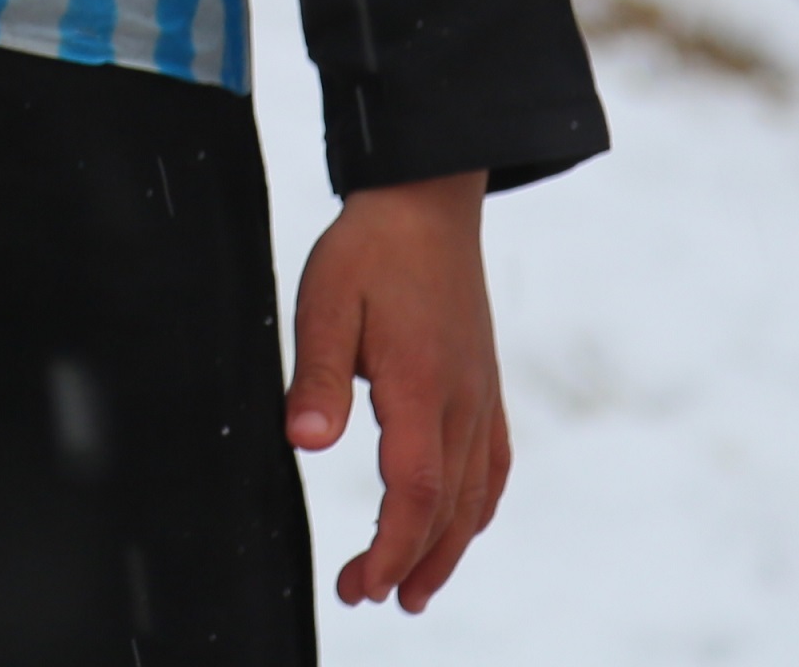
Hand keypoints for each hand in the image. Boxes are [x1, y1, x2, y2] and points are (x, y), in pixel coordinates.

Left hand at [282, 172, 504, 613]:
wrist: (429, 198)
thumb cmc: (372, 248)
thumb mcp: (327, 300)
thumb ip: (318, 375)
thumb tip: (304, 441)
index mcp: (420, 386)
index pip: (412, 493)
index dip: (389, 549)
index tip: (359, 585)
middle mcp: (462, 401)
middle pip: (447, 509)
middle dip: (411, 564)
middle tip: (371, 598)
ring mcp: (481, 395)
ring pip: (475, 495)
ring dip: (447, 549)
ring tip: (416, 589)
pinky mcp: (486, 384)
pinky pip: (494, 464)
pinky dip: (478, 508)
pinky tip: (463, 525)